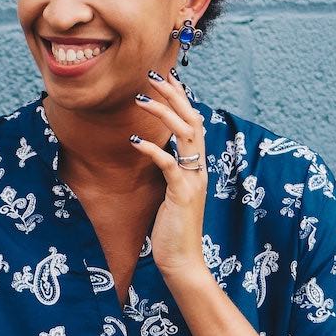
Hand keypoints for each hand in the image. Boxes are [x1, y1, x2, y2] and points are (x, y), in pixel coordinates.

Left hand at [129, 70, 216, 285]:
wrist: (182, 260)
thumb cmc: (172, 228)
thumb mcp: (171, 192)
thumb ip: (170, 169)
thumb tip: (157, 149)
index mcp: (197, 166)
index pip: (193, 121)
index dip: (181, 97)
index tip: (166, 76)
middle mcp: (200, 169)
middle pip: (192, 119)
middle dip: (173, 94)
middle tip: (152, 74)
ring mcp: (193, 180)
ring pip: (185, 135)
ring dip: (162, 113)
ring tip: (140, 98)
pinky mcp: (182, 194)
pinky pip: (170, 165)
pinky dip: (153, 150)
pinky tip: (135, 142)